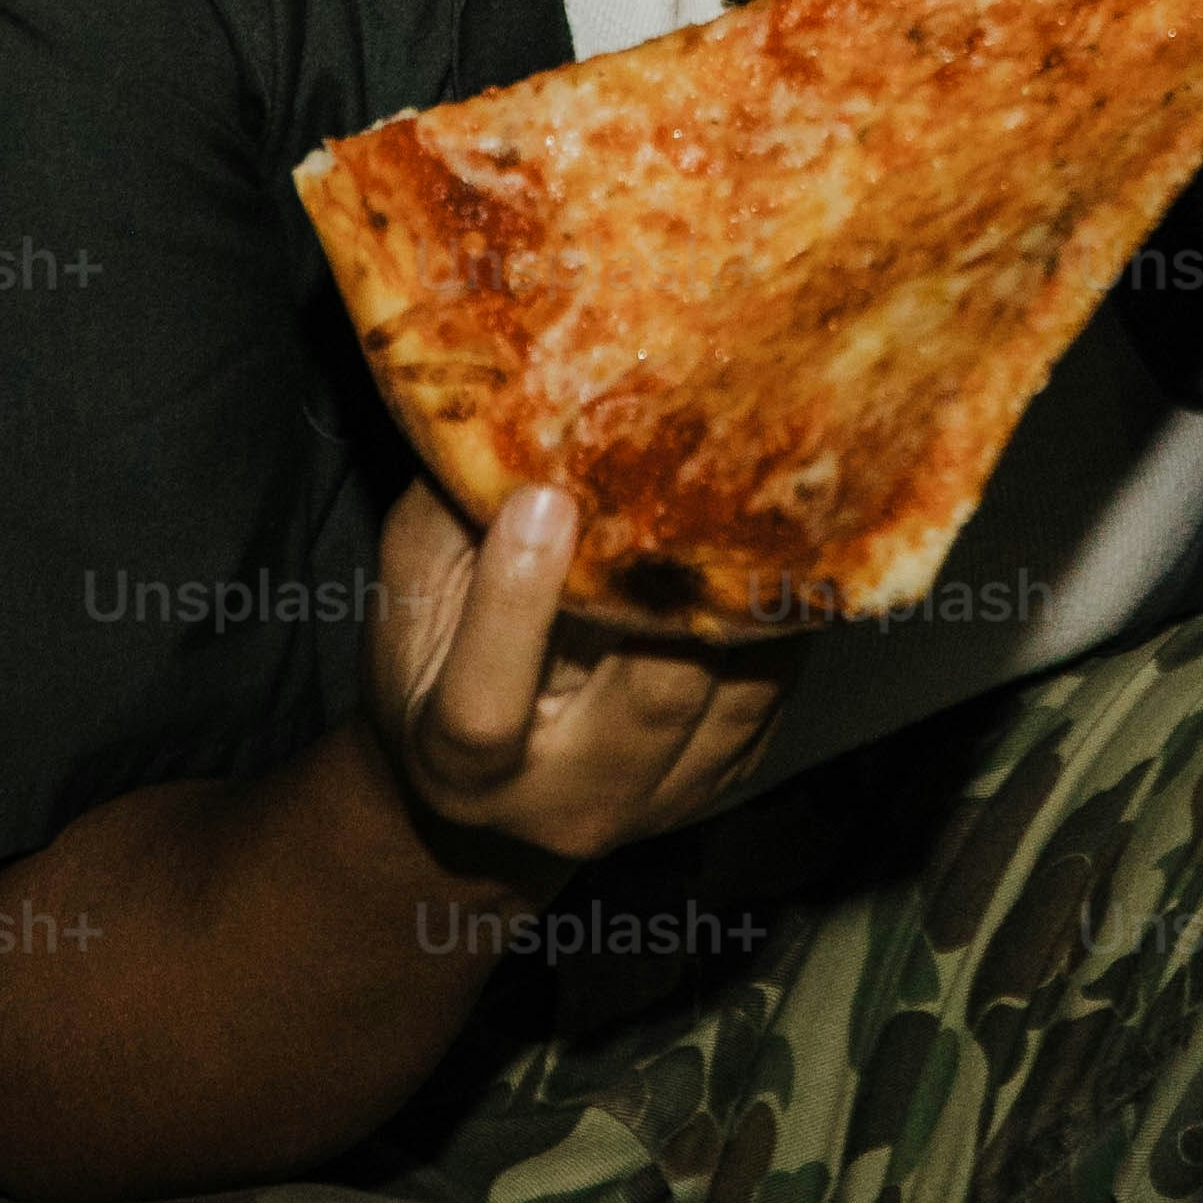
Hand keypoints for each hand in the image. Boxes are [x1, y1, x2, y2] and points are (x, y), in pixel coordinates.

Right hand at [367, 478, 792, 867]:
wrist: (497, 789)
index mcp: (462, 769)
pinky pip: (775, 688)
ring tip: (766, 482)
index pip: (485, 706)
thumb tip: (512, 399)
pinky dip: (779, 611)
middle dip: (677, 583)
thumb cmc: (442, 664)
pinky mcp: (727, 778)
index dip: (514, 601)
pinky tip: (787, 535)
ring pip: (737, 688)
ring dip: (751, 587)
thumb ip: (452, 517)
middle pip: (653, 695)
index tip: (544, 496)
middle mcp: (569, 803)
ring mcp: (661, 800)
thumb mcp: (415, 598)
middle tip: (704, 465)